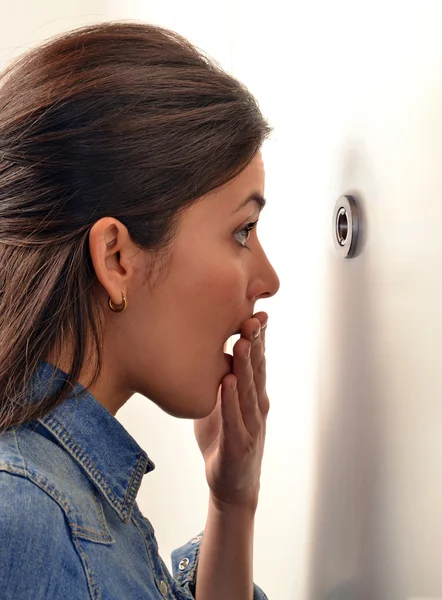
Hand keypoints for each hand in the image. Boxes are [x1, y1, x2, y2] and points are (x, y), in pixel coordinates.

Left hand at [194, 311, 268, 511]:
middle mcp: (256, 406)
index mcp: (253, 394)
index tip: (257, 312)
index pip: (257, 361)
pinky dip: (231, 400)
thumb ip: (218, 378)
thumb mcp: (220, 403)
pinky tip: (229, 382)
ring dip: (246, 365)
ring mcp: (251, 425)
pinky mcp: (239, 444)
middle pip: (257, 370)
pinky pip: (234, 419)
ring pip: (249, 390)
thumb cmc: (224, 439)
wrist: (232, 484)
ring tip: (242, 341)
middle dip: (255, 343)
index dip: (259, 337)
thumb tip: (205, 350)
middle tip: (254, 316)